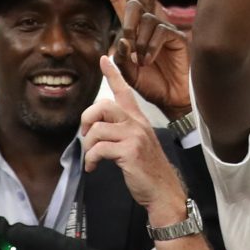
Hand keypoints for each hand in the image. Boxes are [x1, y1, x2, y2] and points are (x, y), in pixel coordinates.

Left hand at [81, 55, 187, 223]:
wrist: (163, 190)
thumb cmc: (148, 169)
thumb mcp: (137, 143)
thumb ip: (121, 131)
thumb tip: (96, 128)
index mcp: (138, 120)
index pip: (125, 90)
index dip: (113, 73)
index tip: (104, 59)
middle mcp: (137, 124)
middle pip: (104, 105)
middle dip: (87, 119)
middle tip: (85, 135)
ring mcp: (134, 137)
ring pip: (97, 129)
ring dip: (88, 146)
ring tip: (91, 158)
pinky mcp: (130, 152)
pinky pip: (99, 149)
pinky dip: (91, 160)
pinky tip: (94, 167)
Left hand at [104, 0, 190, 120]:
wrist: (169, 98)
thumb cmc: (150, 83)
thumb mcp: (127, 71)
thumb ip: (120, 56)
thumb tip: (123, 40)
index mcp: (132, 30)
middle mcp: (147, 24)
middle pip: (133, 6)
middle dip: (127, 26)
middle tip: (130, 48)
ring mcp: (163, 28)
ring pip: (145, 22)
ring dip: (140, 44)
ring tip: (144, 61)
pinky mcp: (176, 35)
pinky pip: (159, 31)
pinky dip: (151, 47)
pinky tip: (152, 60)